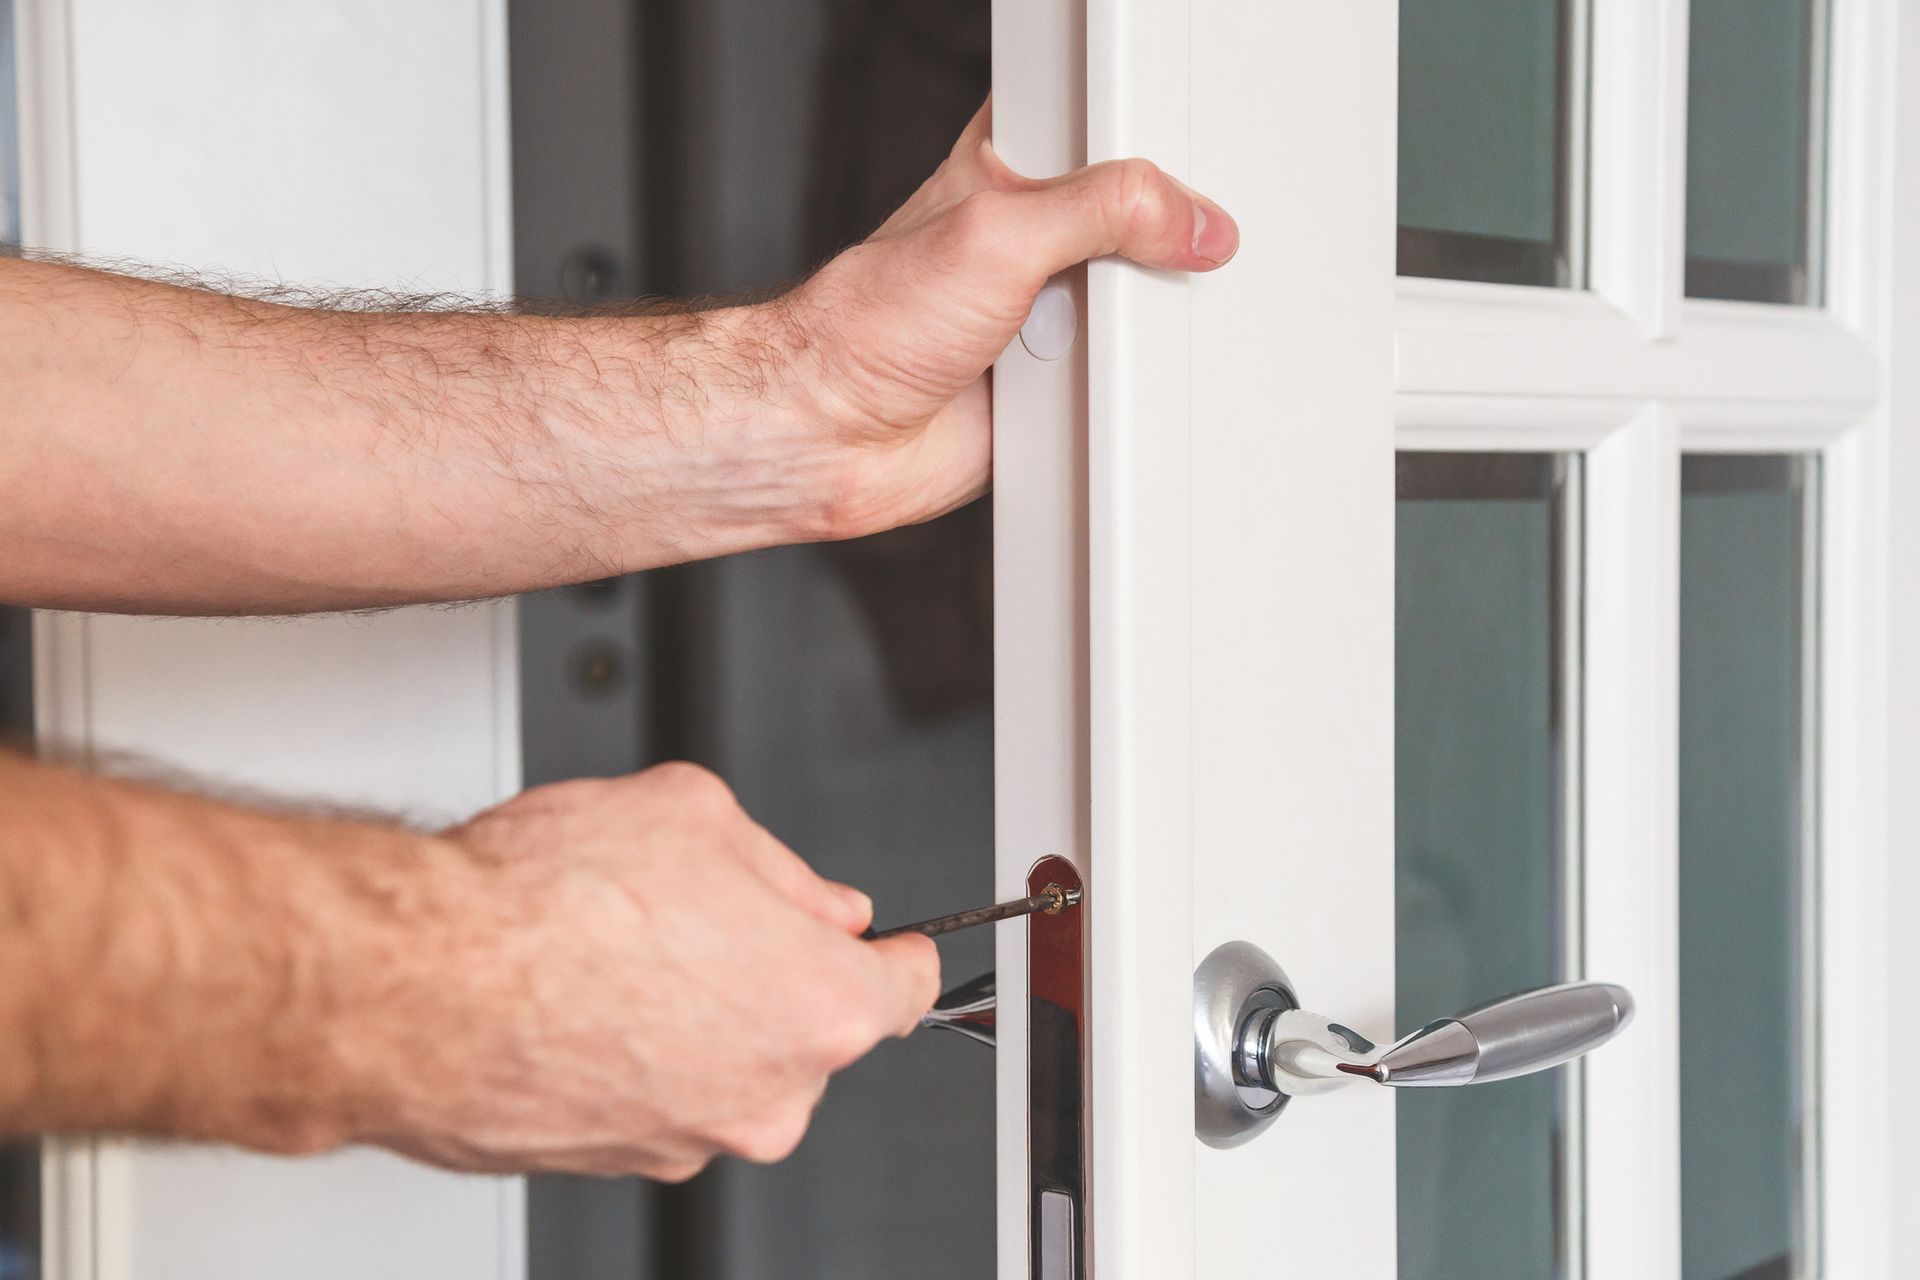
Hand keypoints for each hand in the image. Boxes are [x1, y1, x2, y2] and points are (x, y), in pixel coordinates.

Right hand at [326, 763, 937, 1177]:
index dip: (894, 952)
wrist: (412, 985)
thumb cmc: (546, 904)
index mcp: (818, 1007)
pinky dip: (625, 1053)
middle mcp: (765, 1096)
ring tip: (609, 947)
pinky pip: (647, 1096)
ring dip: (688, 1014)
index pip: (907, 989)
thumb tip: (818, 900)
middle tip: (695, 913)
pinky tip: (570, 994)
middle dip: (767, 971)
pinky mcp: (609, 1163)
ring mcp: (684, 1140)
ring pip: (720, 1064)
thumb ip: (783, 869)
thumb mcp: (697, 814)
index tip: (885, 944)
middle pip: (805, 1026)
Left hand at [772, 97, 1238, 537]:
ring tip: (1112, 334)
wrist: (834, 436)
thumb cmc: (870, 324)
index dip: (1147, 145)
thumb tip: (1188, 219)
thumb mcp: (1001, 234)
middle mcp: (1032, 239)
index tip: (1180, 177)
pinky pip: (1121, 382)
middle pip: (1141, 222)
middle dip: (1160, 244)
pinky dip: (1129, 388)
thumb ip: (1104, 208)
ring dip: (1141, 327)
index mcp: (1009, 168)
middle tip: (1161, 261)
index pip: (1105, 130)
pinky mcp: (1054, 384)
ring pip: (1138, 307)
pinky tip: (1111, 385)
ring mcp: (1046, 313)